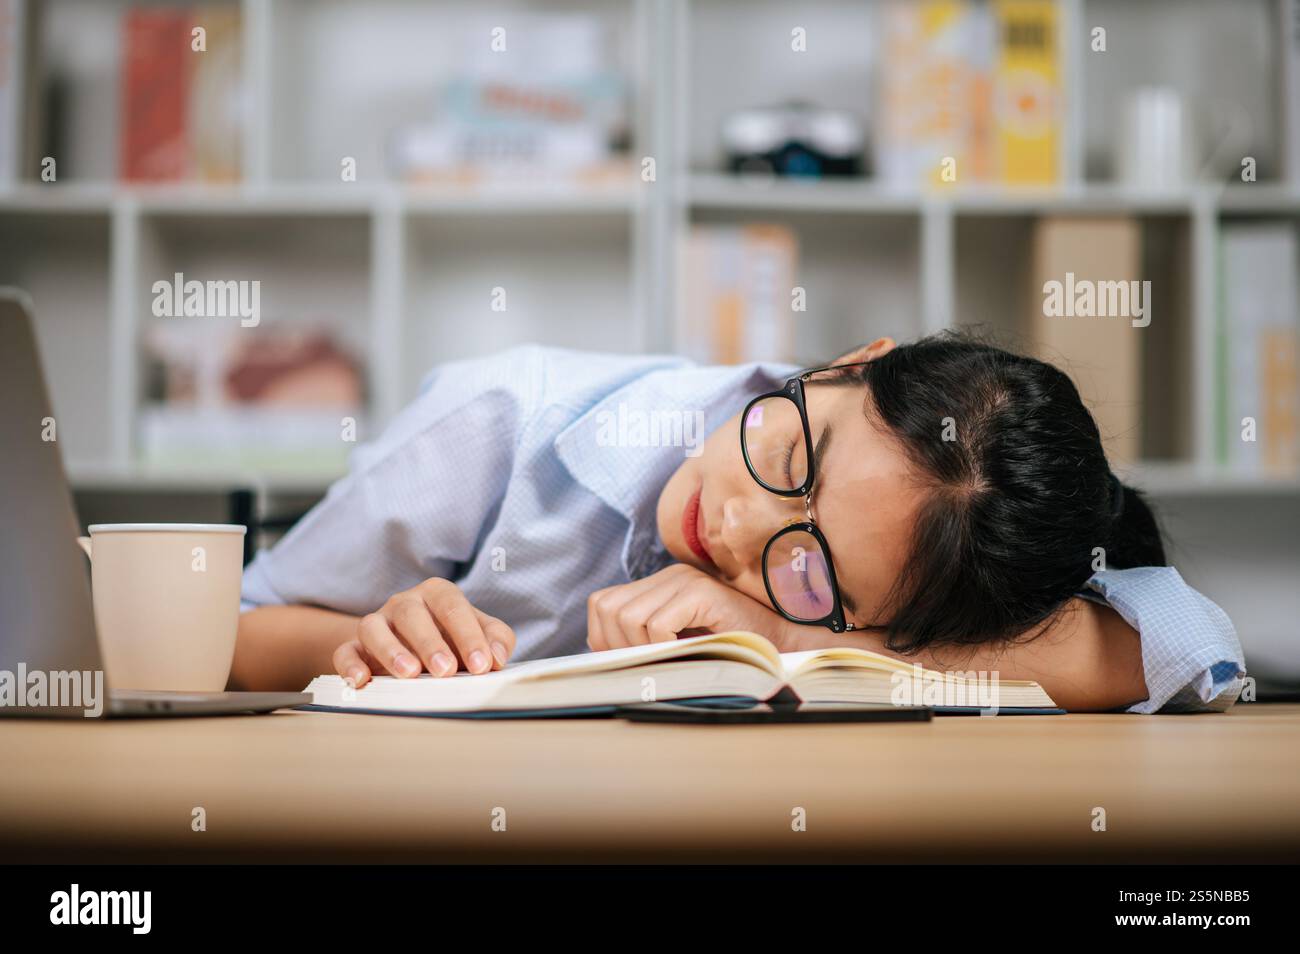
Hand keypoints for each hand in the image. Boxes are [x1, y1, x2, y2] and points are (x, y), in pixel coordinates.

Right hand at [332, 579, 515, 686]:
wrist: (409, 644)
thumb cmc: (451, 637)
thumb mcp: (477, 633)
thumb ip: (495, 639)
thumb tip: (498, 657)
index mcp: (437, 594)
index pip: (453, 606)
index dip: (468, 634)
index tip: (482, 665)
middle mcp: (404, 603)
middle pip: (412, 614)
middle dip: (430, 643)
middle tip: (446, 671)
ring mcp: (377, 623)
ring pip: (374, 627)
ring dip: (391, 651)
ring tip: (410, 674)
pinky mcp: (354, 646)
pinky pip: (345, 651)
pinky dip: (350, 665)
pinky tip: (362, 681)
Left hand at [586, 563, 797, 650]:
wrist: (779, 646)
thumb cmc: (727, 649)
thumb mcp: (674, 644)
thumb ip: (641, 641)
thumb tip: (599, 656)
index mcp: (657, 586)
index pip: (601, 603)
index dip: (603, 636)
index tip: (625, 661)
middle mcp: (667, 576)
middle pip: (608, 608)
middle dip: (615, 644)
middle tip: (642, 665)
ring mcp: (685, 580)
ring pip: (628, 617)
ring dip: (640, 647)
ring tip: (666, 660)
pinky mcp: (702, 592)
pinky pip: (658, 623)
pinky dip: (662, 645)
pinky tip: (683, 652)